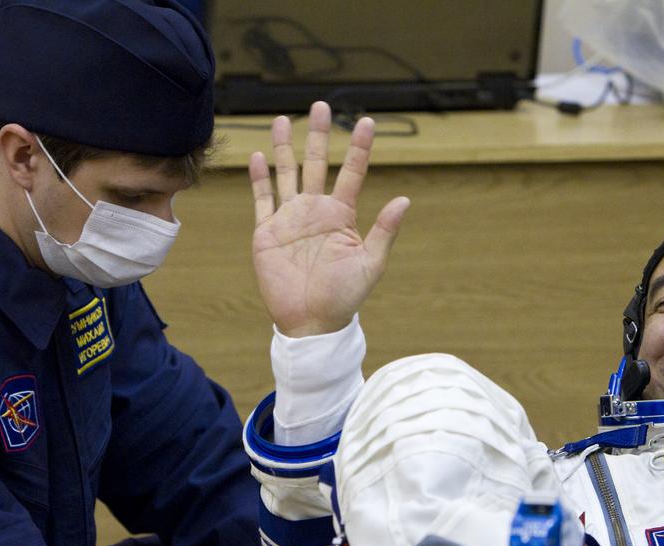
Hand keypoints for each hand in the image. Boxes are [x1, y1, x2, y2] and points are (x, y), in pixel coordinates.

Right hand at [249, 101, 410, 337]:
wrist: (312, 322)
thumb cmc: (345, 297)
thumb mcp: (371, 264)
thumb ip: (384, 231)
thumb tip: (405, 200)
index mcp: (342, 216)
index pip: (353, 173)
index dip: (360, 149)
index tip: (368, 122)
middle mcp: (316, 211)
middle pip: (317, 163)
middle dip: (319, 135)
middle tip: (320, 105)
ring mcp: (290, 219)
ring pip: (286, 174)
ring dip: (284, 148)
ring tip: (283, 120)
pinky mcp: (267, 233)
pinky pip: (262, 199)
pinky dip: (258, 178)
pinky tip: (258, 156)